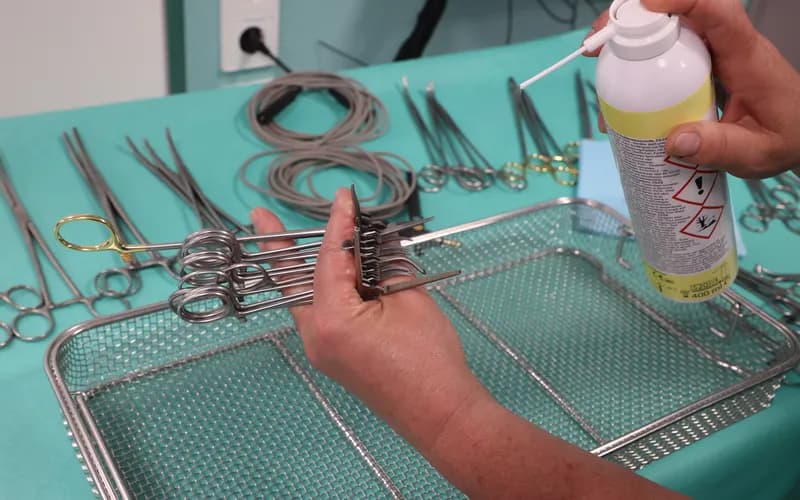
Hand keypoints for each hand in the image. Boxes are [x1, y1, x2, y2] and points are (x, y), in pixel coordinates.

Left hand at [250, 191, 681, 498]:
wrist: (442, 415)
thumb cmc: (430, 358)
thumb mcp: (410, 299)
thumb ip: (384, 267)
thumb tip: (371, 244)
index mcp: (332, 319)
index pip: (329, 259)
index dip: (338, 224)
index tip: (343, 196)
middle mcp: (315, 336)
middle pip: (294, 282)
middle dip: (278, 247)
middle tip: (258, 216)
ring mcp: (321, 350)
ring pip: (303, 299)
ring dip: (297, 268)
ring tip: (277, 235)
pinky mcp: (334, 357)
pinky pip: (319, 314)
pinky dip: (319, 289)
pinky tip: (322, 270)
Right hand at [585, 0, 799, 178]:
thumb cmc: (788, 138)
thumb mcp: (757, 153)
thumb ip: (719, 148)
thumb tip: (673, 140)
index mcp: (746, 57)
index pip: (718, 11)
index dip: (681, 0)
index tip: (642, 8)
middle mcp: (728, 48)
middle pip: (681, 15)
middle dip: (635, 21)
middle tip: (597, 45)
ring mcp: (714, 57)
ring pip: (671, 34)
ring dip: (633, 42)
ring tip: (600, 65)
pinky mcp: (704, 70)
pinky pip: (670, 56)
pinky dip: (642, 65)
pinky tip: (622, 91)